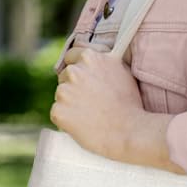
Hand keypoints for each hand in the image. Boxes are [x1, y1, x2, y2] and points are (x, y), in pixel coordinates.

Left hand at [50, 46, 186, 174]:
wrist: (129, 131)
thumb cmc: (130, 103)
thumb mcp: (122, 71)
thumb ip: (105, 60)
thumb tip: (98, 55)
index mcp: (89, 57)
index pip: (71, 56)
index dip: (77, 67)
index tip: (81, 77)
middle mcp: (74, 71)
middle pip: (64, 76)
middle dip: (73, 86)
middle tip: (89, 100)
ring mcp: (63, 91)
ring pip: (61, 95)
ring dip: (69, 103)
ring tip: (89, 114)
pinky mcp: (58, 111)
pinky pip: (57, 113)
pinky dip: (66, 119)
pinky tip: (82, 124)